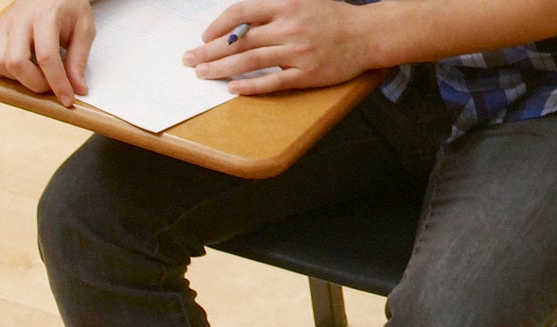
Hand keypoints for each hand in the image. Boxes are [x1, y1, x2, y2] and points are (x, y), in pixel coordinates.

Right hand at [0, 0, 97, 92]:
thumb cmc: (67, 8)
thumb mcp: (83, 28)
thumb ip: (79, 59)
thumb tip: (77, 88)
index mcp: (45, 16)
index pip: (47, 56)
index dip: (57, 83)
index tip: (67, 99)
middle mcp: (19, 20)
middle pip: (15, 63)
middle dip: (33, 83)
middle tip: (48, 85)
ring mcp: (3, 26)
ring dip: (15, 78)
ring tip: (32, 74)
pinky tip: (9, 70)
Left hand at [190, 0, 377, 92]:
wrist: (368, 34)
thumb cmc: (332, 17)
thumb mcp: (304, 0)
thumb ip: (273, 8)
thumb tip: (238, 20)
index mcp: (287, 5)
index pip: (241, 12)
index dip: (218, 25)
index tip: (204, 36)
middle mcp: (290, 27)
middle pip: (239, 41)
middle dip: (208, 51)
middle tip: (188, 59)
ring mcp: (298, 52)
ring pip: (249, 61)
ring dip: (220, 68)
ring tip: (201, 73)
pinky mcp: (306, 74)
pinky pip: (272, 81)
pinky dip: (249, 85)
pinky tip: (231, 88)